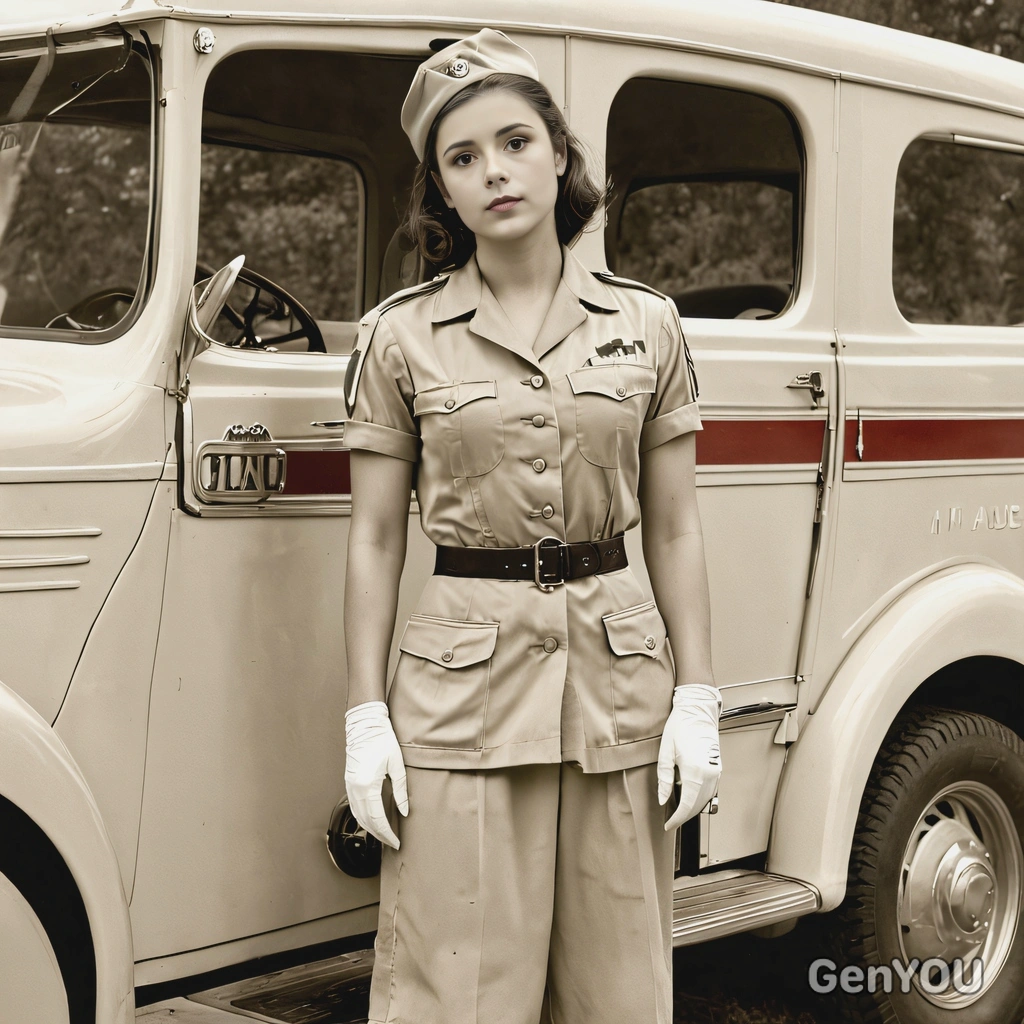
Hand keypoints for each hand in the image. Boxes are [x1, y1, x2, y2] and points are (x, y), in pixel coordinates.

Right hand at [344, 700, 408, 848]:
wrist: (365, 725)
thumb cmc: (382, 740)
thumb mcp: (396, 765)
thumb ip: (401, 790)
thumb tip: (404, 811)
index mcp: (367, 785)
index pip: (377, 818)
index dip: (387, 833)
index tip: (396, 842)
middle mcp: (355, 788)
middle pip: (366, 821)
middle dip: (379, 834)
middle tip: (392, 843)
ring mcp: (350, 786)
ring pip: (358, 816)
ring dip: (370, 828)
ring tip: (384, 835)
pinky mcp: (349, 782)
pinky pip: (354, 807)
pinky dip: (363, 817)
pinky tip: (372, 821)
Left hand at [657, 683, 721, 830]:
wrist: (697, 710)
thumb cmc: (680, 727)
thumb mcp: (666, 753)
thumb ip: (664, 779)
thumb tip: (663, 799)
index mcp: (695, 771)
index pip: (687, 806)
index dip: (677, 819)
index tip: (668, 825)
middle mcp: (710, 774)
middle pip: (698, 806)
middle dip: (684, 816)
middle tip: (671, 820)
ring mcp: (716, 771)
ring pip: (706, 800)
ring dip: (693, 808)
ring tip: (677, 810)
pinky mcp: (718, 768)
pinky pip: (711, 791)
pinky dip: (701, 799)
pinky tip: (689, 797)